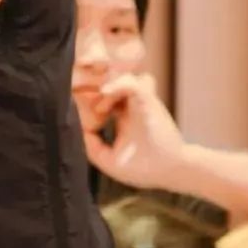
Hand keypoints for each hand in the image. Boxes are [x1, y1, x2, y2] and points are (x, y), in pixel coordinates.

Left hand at [83, 72, 186, 189]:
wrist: (174, 170)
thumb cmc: (144, 168)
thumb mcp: (109, 161)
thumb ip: (91, 146)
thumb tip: (76, 129)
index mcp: (122, 117)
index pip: (102, 96)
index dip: (87, 97)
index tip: (74, 104)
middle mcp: (131, 105)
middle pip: (110, 80)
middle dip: (93, 87)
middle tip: (82, 100)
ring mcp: (140, 102)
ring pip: (121, 76)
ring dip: (107, 87)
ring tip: (101, 109)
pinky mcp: (148, 101)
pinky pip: (132, 82)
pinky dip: (119, 84)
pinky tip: (106, 94)